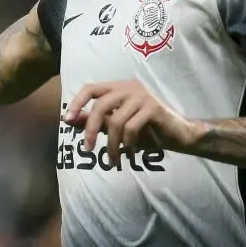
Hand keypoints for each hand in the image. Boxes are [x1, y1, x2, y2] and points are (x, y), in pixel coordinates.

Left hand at [63, 80, 196, 165]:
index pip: (90, 88)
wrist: (178, 134)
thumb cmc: (147, 130)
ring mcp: (142, 96)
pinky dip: (127, 143)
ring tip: (113, 159)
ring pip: (116, 120)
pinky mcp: (153, 108)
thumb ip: (97, 121)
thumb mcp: (117, 126)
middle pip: (100, 105)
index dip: (77, 103)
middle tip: (87, 149)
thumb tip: (70, 120)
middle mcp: (129, 87)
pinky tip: (129, 153)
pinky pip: (131, 127)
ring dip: (111, 144)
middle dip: (91, 129)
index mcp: (118, 87)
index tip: (67, 120)